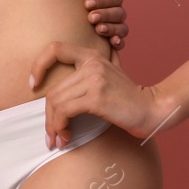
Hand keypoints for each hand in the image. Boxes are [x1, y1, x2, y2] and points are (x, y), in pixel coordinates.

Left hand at [30, 41, 172, 145]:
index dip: (39, 65)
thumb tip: (61, 85)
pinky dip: (60, 126)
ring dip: (53, 126)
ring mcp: (94, 79)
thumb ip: (90, 72)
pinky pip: (65, 111)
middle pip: (53, 90)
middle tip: (51, 136)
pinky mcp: (96, 97)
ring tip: (58, 140)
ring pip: (56, 102)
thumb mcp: (110, 76)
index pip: (55, 48)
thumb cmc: (130, 98)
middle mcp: (91, 63)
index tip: (33, 84)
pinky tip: (66, 137)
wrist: (155, 109)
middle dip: (48, 117)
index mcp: (92, 56)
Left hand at [81, 0, 128, 50]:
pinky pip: (121, 43)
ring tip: (98, 29)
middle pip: (119, 13)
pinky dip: (119, 43)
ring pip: (122, 28)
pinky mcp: (112, 41)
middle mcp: (116, 12)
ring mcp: (116, 27)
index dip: (103, 0)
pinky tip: (112, 42)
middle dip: (105, 15)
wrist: (63, 14)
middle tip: (90, 18)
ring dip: (111, 29)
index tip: (87, 4)